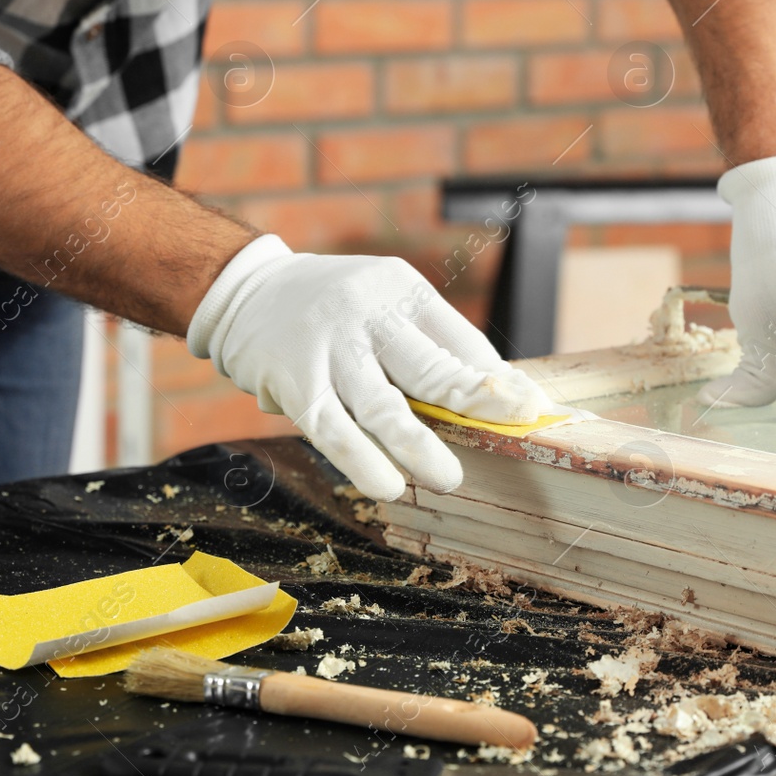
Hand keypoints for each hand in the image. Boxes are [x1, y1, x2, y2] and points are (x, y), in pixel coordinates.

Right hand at [188, 236, 556, 499]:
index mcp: (402, 290)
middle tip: (511, 429)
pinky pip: (332, 428)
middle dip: (473, 402)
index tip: (531, 409)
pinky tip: (387, 484)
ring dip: (418, 446)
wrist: (244, 290)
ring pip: (382, 404)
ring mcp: (330, 346)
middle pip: (429, 365)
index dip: (497, 379)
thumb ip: (427, 343)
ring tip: (448, 478)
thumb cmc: (331, 308)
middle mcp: (368, 312)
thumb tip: (490, 396)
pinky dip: (361, 460)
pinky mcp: (294, 379)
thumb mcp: (384, 303)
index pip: (460, 339)